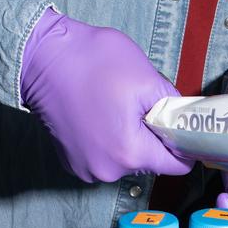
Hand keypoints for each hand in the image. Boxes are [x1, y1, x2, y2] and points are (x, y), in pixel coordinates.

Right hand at [21, 8, 192, 181]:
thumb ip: (174, 108)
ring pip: (127, 157)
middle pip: (151, 161)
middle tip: (141, 103)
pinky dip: (108, 138)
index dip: (184, 144)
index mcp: (129, 154)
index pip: (176, 166)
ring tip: (116, 105)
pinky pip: (105, 155)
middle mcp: (106, 171)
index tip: (180, 124)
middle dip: (153, 134)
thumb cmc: (93, 62)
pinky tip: (100, 112)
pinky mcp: (71, 160)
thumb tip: (185, 122)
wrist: (42, 56)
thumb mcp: (148, 78)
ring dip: (130, 135)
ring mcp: (85, 168)